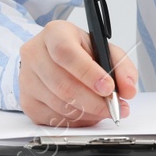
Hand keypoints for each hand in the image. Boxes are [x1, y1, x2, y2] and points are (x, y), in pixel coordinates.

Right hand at [18, 19, 137, 126]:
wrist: (52, 56)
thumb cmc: (79, 51)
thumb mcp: (103, 49)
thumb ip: (121, 66)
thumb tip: (128, 89)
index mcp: (54, 33)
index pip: (66, 53)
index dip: (89, 73)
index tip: (109, 88)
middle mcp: (34, 54)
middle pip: (62, 84)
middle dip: (94, 101)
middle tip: (114, 107)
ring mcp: (26, 79)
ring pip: (58, 105)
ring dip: (87, 113)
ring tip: (103, 111)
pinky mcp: (26, 101)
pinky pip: (51, 119)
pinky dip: (75, 121)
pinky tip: (87, 115)